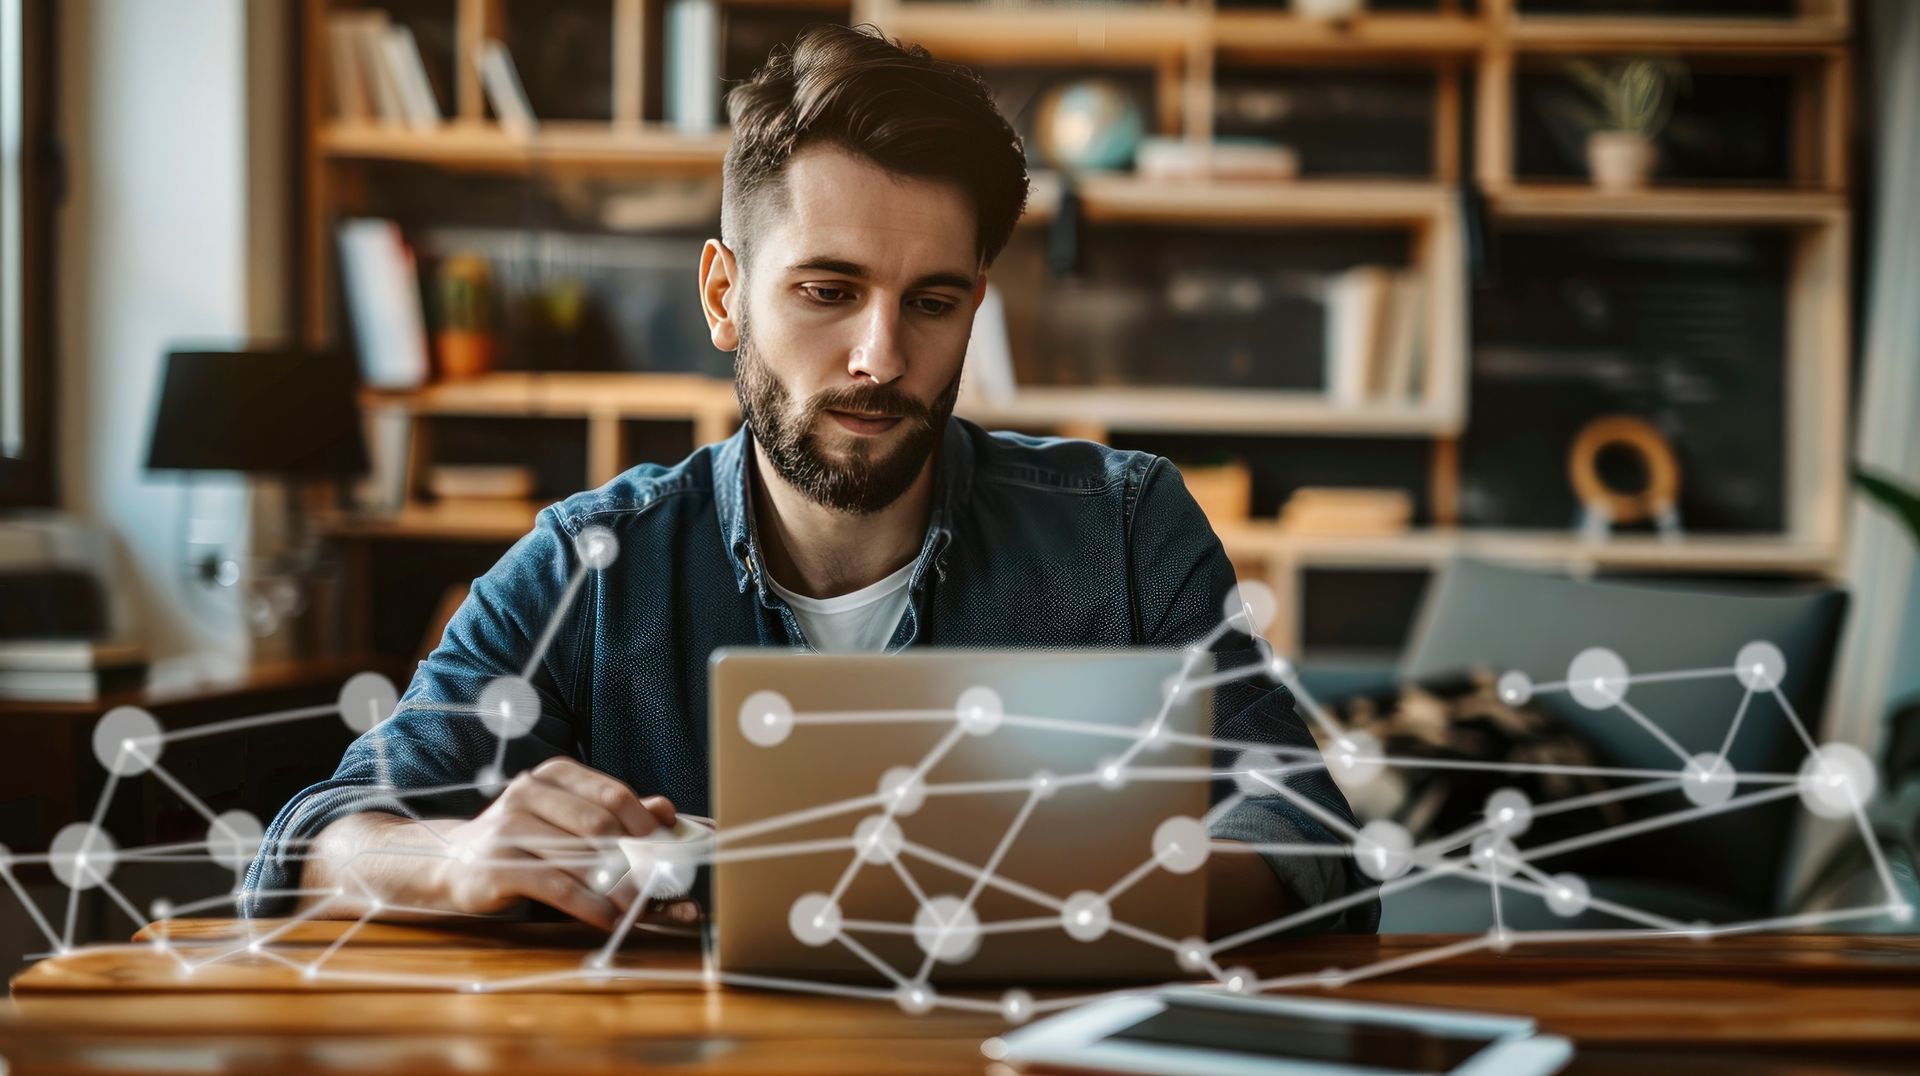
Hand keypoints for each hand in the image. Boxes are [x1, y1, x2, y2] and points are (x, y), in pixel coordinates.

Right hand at [433, 756, 678, 929]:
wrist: (455, 864)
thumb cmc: (523, 842)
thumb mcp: (566, 820)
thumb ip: (615, 814)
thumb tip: (666, 810)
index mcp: (554, 776)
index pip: (612, 794)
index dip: (646, 824)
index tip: (668, 850)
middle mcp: (529, 793)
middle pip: (600, 826)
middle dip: (637, 859)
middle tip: (659, 886)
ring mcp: (509, 828)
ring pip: (582, 858)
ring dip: (619, 888)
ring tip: (639, 909)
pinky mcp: (498, 865)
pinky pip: (558, 888)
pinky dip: (591, 906)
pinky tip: (608, 919)